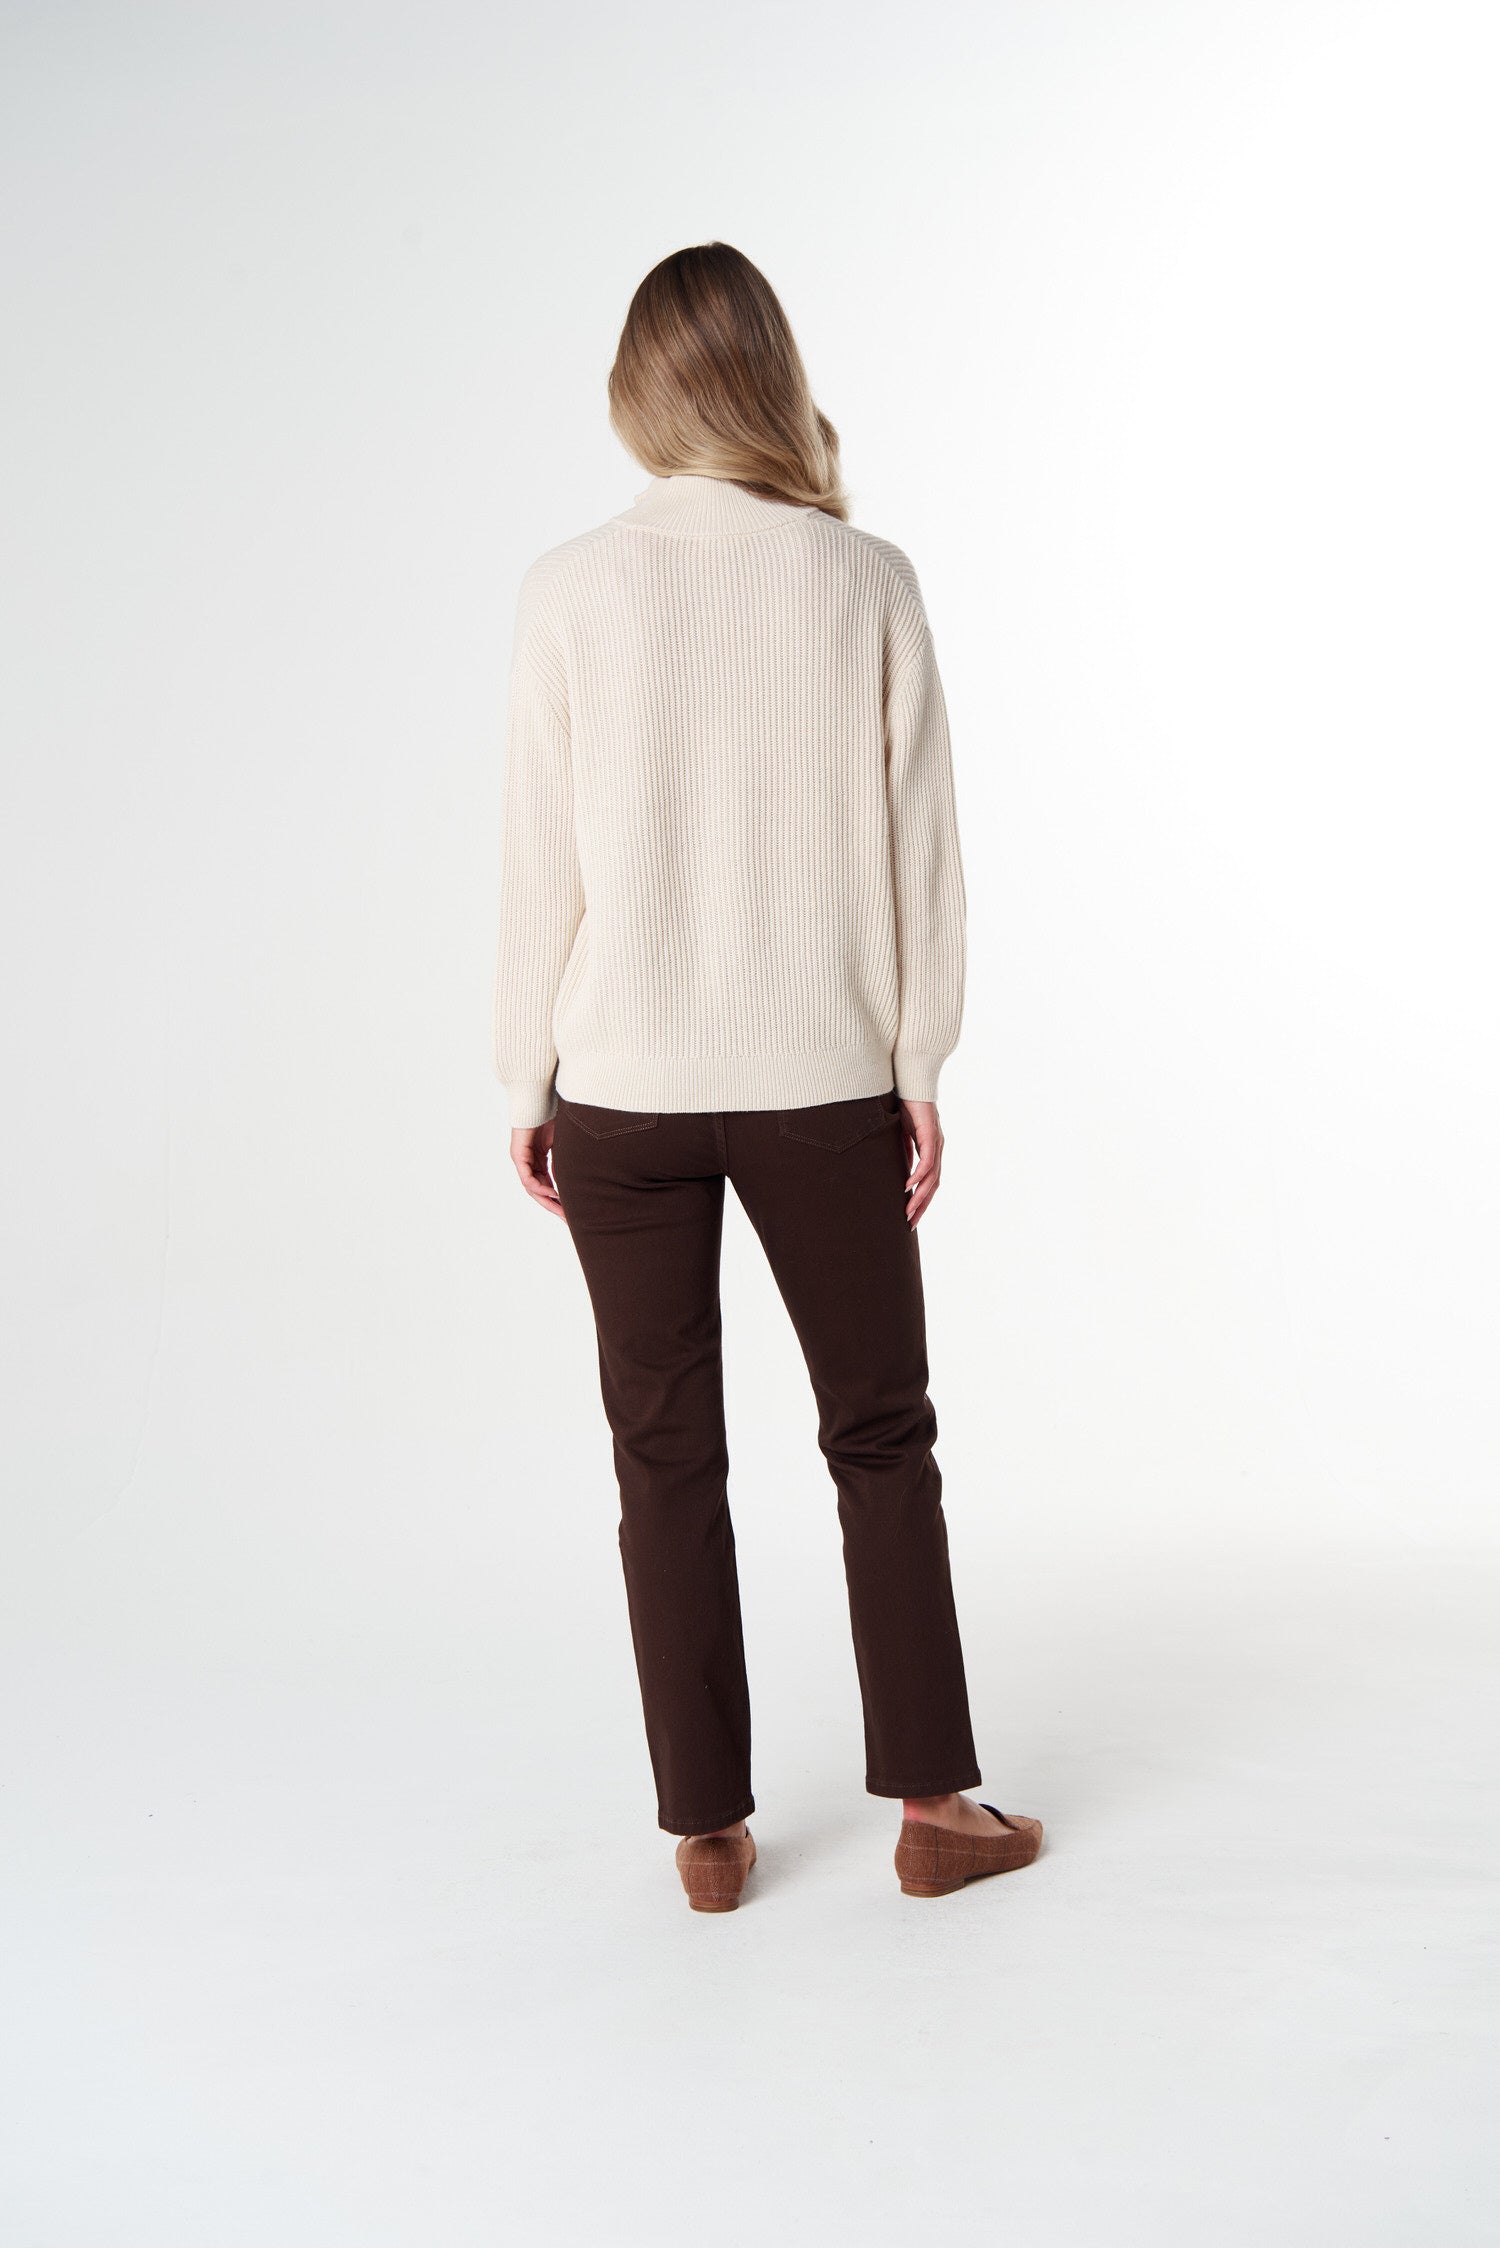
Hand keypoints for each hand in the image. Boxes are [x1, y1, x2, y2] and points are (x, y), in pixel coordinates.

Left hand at [510, 1120, 566, 1219]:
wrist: (541, 1099)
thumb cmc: (553, 1115)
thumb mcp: (564, 1144)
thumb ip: (565, 1162)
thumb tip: (575, 1181)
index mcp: (539, 1159)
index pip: (547, 1185)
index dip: (559, 1199)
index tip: (572, 1211)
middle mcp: (528, 1162)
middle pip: (539, 1191)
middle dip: (553, 1206)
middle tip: (567, 1220)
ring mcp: (522, 1159)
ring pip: (532, 1188)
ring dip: (547, 1201)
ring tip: (561, 1211)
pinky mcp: (518, 1155)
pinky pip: (527, 1178)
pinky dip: (539, 1188)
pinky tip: (552, 1193)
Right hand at [899, 1099, 943, 1227]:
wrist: (911, 1081)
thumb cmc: (906, 1105)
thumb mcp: (902, 1135)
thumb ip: (905, 1152)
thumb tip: (904, 1170)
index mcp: (931, 1151)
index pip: (929, 1182)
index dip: (920, 1200)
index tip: (910, 1216)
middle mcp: (937, 1149)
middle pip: (933, 1186)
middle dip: (922, 1206)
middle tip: (910, 1224)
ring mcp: (936, 1143)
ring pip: (932, 1177)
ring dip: (920, 1196)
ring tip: (908, 1210)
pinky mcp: (930, 1135)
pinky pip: (927, 1161)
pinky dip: (919, 1175)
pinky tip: (909, 1186)